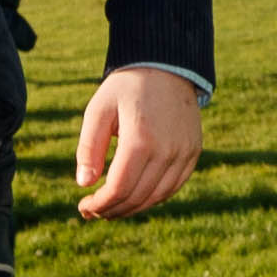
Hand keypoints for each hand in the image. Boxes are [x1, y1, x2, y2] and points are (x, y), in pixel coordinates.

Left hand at [76, 68, 200, 218]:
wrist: (167, 65)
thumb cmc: (126, 87)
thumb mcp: (99, 110)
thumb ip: (89, 147)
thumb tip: (84, 184)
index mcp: (140, 139)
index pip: (119, 188)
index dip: (100, 204)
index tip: (83, 207)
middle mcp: (167, 150)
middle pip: (137, 197)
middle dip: (112, 210)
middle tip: (94, 211)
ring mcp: (184, 153)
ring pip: (157, 197)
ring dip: (132, 208)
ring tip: (112, 208)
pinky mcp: (193, 152)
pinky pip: (173, 187)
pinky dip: (153, 198)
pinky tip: (136, 197)